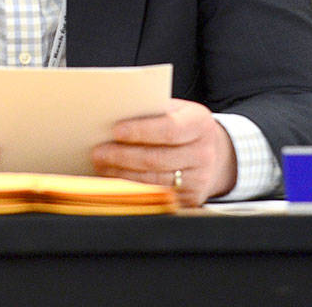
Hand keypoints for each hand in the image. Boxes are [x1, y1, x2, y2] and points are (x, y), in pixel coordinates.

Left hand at [90, 98, 236, 206]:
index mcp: (200, 123)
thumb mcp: (176, 111)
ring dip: (122, 174)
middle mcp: (204, 153)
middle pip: (157, 159)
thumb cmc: (183, 126)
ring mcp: (199, 179)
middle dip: (123, 156)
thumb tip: (113, 115)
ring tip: (102, 165)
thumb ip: (153, 112)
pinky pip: (157, 196)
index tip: (115, 130)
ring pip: (154, 181)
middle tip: (98, 152)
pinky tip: (116, 180)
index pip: (169, 129)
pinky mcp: (191, 199)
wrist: (213, 153)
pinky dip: (132, 188)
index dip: (141, 131)